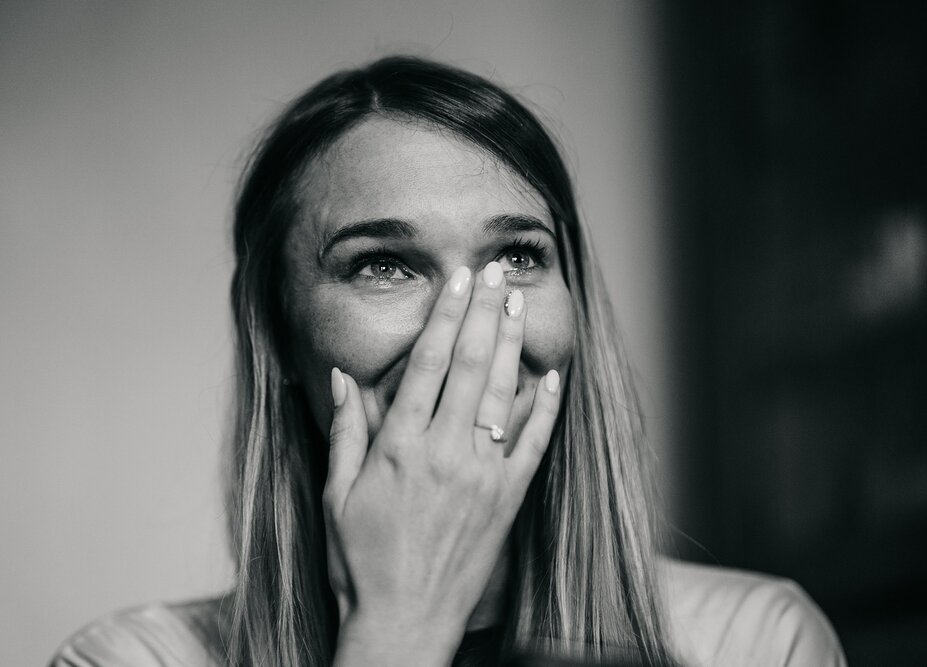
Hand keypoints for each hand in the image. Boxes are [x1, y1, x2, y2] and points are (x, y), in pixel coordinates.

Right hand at [324, 262, 560, 665]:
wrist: (403, 621)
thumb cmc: (360, 561)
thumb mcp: (336, 494)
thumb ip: (345, 432)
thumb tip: (344, 377)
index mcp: (400, 448)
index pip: (429, 363)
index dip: (446, 315)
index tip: (458, 279)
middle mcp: (446, 453)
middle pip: (472, 366)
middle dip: (486, 312)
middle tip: (498, 271)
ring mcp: (483, 476)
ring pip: (505, 395)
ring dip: (514, 344)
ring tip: (521, 303)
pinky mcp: (508, 500)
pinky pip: (533, 445)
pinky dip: (546, 408)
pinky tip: (553, 375)